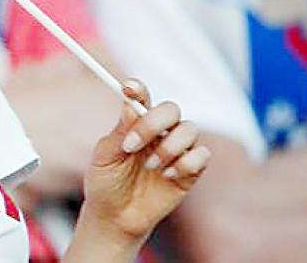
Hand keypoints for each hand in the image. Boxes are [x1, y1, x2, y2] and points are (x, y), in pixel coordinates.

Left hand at [81, 80, 210, 243]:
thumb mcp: (104, 156)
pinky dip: (185, 164)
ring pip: (190, 129)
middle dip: (153, 122)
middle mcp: (158, 132)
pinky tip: (167, 176)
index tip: (128, 88)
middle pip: (171, 109)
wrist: (115, 217)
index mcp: (134, 123)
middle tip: (133, 144)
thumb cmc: (106, 183)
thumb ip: (119, 131)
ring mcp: (176, 150)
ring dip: (169, 147)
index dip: (138, 88)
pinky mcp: (190, 171)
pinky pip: (202, 155)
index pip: (141, 97)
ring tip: (150, 166)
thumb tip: (129, 106)